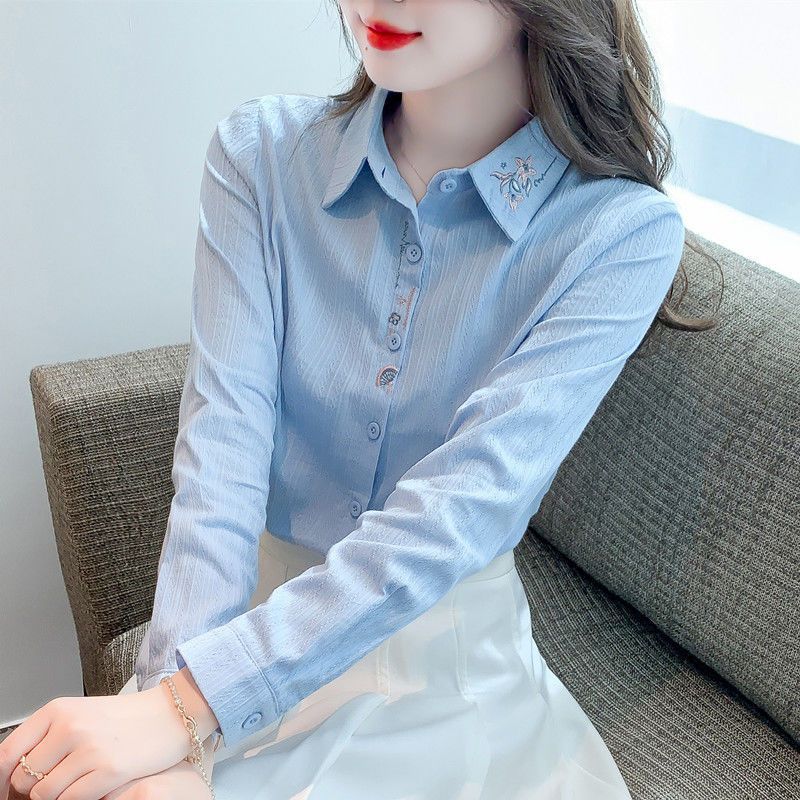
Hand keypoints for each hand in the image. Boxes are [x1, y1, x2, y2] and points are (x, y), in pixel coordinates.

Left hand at [0, 685, 196, 799]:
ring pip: (44, 794)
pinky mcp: (108, 770)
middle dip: (34, 789)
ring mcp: (89, 749)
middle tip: (56, 783)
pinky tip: (94, 785)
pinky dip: (77, 799)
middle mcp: (70, 727)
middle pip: (23, 778)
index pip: (7, 753)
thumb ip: (49, 738)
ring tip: (78, 782)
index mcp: (59, 710)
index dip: (2, 779)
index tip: (8, 790)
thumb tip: (15, 773)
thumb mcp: (82, 716)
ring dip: (57, 795)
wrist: (171, 713)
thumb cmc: (127, 717)